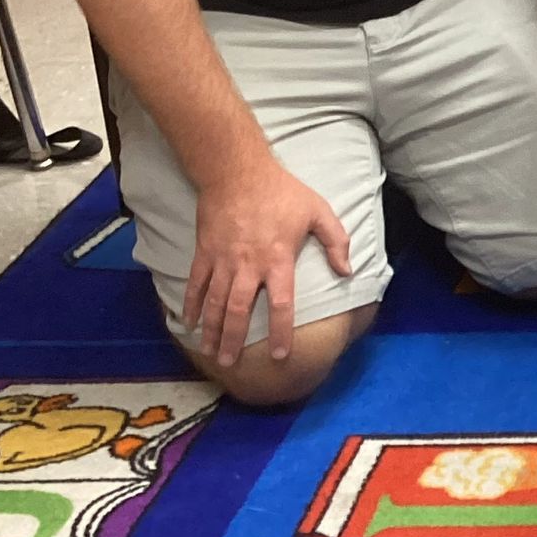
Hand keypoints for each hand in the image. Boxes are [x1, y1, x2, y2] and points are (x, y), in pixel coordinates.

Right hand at [185, 159, 351, 367]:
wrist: (237, 172)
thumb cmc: (281, 192)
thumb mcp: (318, 211)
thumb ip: (336, 241)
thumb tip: (347, 271)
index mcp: (278, 259)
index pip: (281, 304)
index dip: (281, 332)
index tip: (280, 355)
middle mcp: (248, 265)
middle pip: (239, 311)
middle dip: (234, 340)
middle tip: (230, 365)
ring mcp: (223, 260)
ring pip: (215, 303)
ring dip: (212, 330)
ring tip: (211, 352)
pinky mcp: (204, 252)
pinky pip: (195, 284)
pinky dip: (191, 305)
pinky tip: (189, 323)